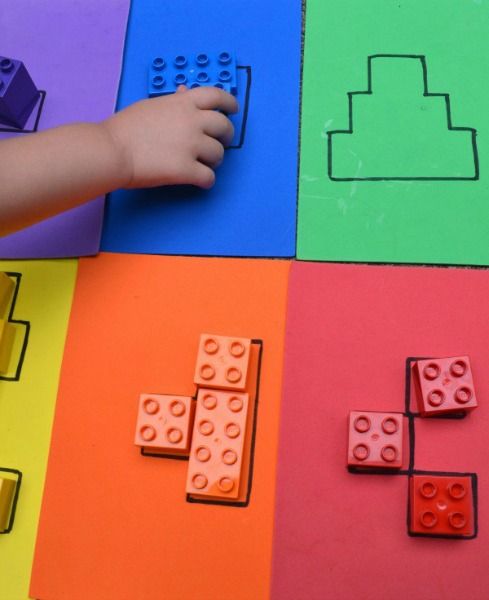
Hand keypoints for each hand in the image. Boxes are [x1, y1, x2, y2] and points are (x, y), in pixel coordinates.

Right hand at [103, 86, 237, 189]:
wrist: (112, 150)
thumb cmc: (125, 128)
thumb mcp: (152, 105)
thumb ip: (174, 101)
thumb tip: (185, 92)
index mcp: (183, 103)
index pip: (217, 95)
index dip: (229, 102)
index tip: (233, 109)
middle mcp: (192, 121)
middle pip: (224, 127)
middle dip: (226, 136)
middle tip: (220, 143)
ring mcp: (191, 146)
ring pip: (219, 154)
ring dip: (214, 160)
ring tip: (202, 164)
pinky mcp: (186, 169)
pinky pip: (209, 178)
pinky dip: (206, 181)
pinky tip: (199, 181)